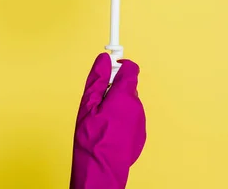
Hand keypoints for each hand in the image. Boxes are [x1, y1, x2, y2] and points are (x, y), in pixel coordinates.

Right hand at [70, 53, 145, 188]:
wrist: (100, 169)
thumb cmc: (91, 139)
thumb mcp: (87, 105)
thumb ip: (97, 79)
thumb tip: (102, 59)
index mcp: (124, 96)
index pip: (129, 68)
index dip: (118, 64)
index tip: (108, 64)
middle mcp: (136, 107)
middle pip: (126, 86)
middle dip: (112, 87)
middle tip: (96, 99)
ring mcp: (140, 121)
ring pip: (127, 102)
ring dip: (115, 103)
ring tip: (99, 118)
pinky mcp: (139, 133)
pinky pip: (129, 117)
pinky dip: (119, 118)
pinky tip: (107, 129)